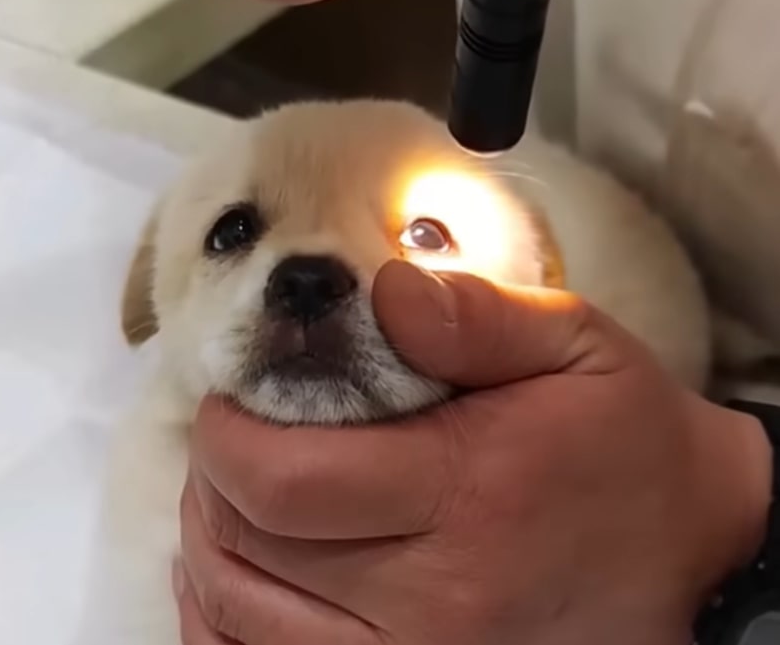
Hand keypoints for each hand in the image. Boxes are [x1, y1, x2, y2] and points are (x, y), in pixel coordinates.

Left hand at [180, 261, 771, 644]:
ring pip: (246, 621)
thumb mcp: (574, 344)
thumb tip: (384, 291)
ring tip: (230, 495)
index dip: (225, 436)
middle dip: (213, 481)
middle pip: (251, 552)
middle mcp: (437, 599)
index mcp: (466, 493)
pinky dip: (228, 626)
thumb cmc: (618, 436)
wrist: (689, 546)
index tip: (230, 401)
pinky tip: (236, 577)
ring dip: (212, 549)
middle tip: (230, 436)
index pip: (284, 482)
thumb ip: (476, 314)